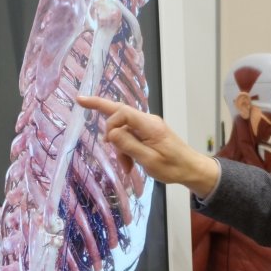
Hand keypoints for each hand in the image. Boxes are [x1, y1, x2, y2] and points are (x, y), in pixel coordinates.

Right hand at [77, 95, 219, 196]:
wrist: (191, 169)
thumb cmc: (173, 167)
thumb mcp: (149, 160)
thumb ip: (129, 146)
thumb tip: (110, 133)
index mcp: (149, 125)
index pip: (123, 112)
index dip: (110, 123)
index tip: (107, 142)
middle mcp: (147, 121)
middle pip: (119, 112)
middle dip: (100, 108)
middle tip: (80, 101)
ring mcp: (147, 126)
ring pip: (123, 129)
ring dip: (119, 147)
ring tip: (126, 167)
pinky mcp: (148, 133)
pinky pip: (130, 136)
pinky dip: (126, 150)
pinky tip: (129, 165)